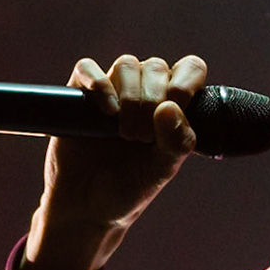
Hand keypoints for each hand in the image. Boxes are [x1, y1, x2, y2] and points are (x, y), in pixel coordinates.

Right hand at [18, 54, 207, 269]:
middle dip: (152, 100)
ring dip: (130, 95)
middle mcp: (145, 92)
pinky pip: (87, 68)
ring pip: (127, 64)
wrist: (87, 206)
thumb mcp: (162, 170)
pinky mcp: (79, 94)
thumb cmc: (131, 187)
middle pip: (156, 66)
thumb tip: (171, 107)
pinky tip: (106, 111)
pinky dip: (98, 83)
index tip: (172, 114)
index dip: (185, 84)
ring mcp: (112, 91)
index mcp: (173, 105)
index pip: (190, 69)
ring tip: (124, 132)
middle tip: (141, 138)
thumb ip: (176, 142)